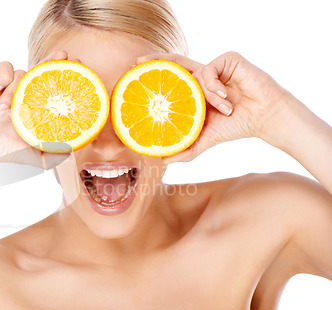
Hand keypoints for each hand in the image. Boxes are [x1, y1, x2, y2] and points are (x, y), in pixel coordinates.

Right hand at [0, 51, 70, 169]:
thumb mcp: (28, 157)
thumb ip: (49, 155)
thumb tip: (71, 154)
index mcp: (28, 111)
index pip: (49, 91)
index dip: (63, 80)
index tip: (79, 71)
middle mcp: (18, 96)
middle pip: (40, 73)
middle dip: (53, 62)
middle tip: (65, 55)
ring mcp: (3, 87)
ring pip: (21, 74)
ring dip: (14, 91)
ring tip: (0, 113)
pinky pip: (3, 67)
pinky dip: (2, 78)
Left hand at [136, 52, 291, 162]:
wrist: (264, 119)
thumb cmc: (236, 126)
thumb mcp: (206, 140)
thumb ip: (186, 149)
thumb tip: (161, 160)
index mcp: (195, 90)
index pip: (171, 77)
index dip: (153, 73)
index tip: (133, 72)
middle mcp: (202, 76)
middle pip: (175, 63)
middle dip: (155, 60)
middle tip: (138, 62)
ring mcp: (215, 67)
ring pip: (194, 73)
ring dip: (204, 94)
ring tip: (225, 108)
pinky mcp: (228, 60)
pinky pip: (210, 71)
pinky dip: (214, 88)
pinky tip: (227, 100)